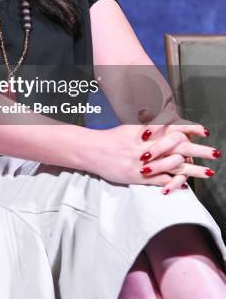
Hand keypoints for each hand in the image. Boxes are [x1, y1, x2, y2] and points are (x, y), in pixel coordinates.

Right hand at [90, 120, 217, 189]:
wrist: (93, 151)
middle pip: (178, 147)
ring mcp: (144, 163)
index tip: (204, 131)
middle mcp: (147, 146)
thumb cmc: (112, 138)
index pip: (173, 128)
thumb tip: (165, 121)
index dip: (189, 129)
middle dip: (198, 150)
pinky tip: (186, 186)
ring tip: (208, 172)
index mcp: (146, 132)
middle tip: (215, 152)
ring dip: (193, 170)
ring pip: (173, 166)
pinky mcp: (139, 176)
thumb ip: (148, 125)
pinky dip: (174, 183)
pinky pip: (161, 181)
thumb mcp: (130, 128)